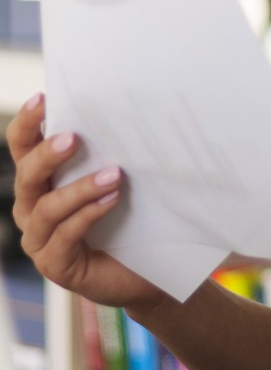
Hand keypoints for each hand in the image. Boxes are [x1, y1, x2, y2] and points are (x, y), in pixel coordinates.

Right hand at [5, 93, 165, 312]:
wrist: (148, 271)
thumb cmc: (130, 221)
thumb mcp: (118, 183)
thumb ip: (109, 157)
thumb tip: (128, 116)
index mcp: (41, 183)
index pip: (22, 148)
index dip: (27, 124)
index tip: (43, 98)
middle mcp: (31, 209)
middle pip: (27, 176)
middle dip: (47, 155)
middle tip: (73, 138)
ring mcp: (39, 239)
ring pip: (47, 208)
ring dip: (80, 188)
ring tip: (114, 174)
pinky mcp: (55, 264)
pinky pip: (65, 235)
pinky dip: (88, 214)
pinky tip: (112, 200)